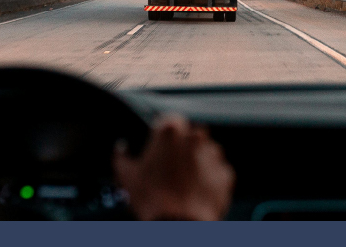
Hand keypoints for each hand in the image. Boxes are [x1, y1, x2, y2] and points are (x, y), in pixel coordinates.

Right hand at [113, 114, 234, 220]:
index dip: (163, 136)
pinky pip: (218, 172)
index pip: (169, 120)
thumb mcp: (126, 176)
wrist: (178, 225)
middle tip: (170, 169)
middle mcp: (195, 138)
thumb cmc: (152, 200)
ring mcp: (213, 155)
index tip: (159, 148)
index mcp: (169, 132)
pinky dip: (210, 180)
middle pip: (189, 136)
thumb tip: (120, 150)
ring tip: (184, 183)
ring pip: (206, 152)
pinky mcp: (225, 173)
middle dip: (181, 149)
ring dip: (197, 162)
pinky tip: (197, 192)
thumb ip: (121, 156)